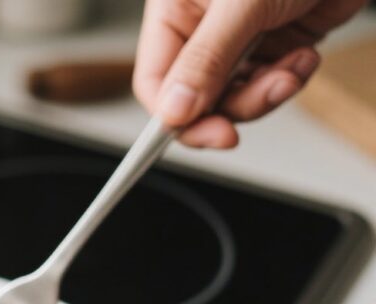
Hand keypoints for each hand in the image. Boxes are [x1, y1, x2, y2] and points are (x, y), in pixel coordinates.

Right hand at [133, 0, 364, 147]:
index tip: (205, 135)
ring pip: (234, 100)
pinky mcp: (271, 47)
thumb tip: (172, 111)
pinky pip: (267, 87)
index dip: (175, 116)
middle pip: (196, 100)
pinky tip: (305, 55)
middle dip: (234, 105)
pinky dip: (290, 80)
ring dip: (268, 93)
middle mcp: (201, 29)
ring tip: (293, 68)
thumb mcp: (241, 3)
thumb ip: (204, 60)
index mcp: (175, 10)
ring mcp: (237, 41)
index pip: (155, 81)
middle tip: (262, 98)